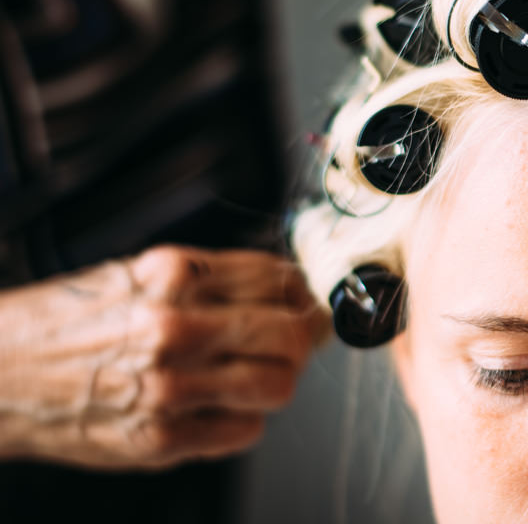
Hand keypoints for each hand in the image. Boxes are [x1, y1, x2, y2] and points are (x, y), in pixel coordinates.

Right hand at [0, 245, 323, 469]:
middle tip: (300, 339)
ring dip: (278, 380)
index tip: (312, 300)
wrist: (0, 372)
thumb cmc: (72, 320)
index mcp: (174, 275)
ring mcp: (168, 387)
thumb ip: (216, 279)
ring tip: (257, 374)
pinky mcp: (160, 437)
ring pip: (278, 385)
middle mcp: (174, 327)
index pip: (278, 280)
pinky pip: (244, 431)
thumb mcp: (142, 274)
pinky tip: (222, 406)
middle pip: (290, 334)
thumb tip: (290, 288)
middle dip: (304, 337)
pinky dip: (245, 420)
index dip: (306, 293)